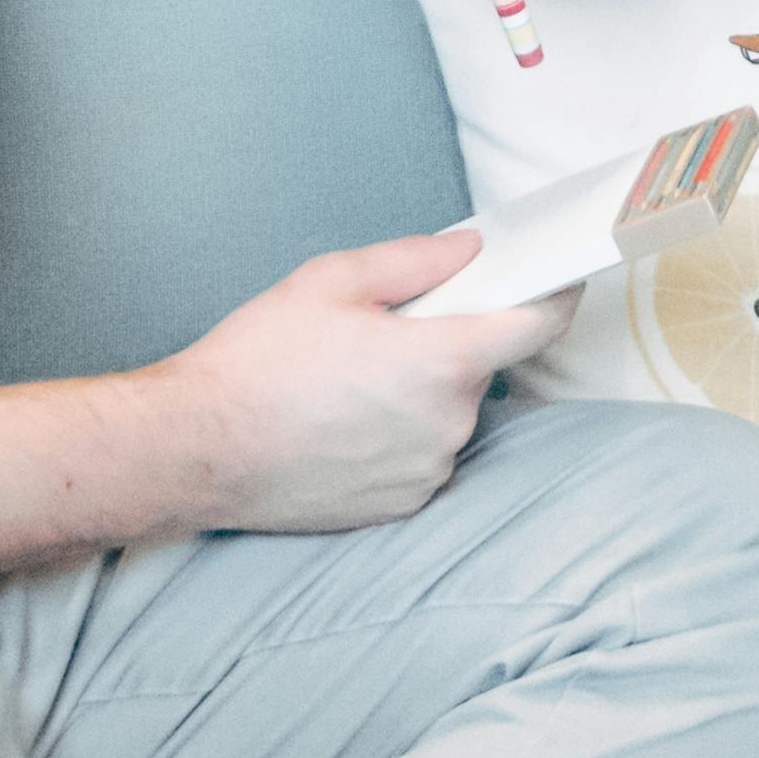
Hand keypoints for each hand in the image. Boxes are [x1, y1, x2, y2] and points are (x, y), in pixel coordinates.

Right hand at [147, 234, 572, 535]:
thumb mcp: (333, 280)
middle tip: (388, 328)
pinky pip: (423, 455)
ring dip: (422, 392)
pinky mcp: (400, 506)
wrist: (197, 449)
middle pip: (481, 368)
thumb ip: (417, 260)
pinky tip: (345, 420)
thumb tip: (473, 252)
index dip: (555, 295)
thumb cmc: (258, 361)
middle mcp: (448, 425)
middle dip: (451, 341)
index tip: (561, 279)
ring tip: (351, 380)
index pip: (536, 325)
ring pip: (450, 414)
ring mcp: (426, 472)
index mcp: (442, 361)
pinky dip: (400, 433)